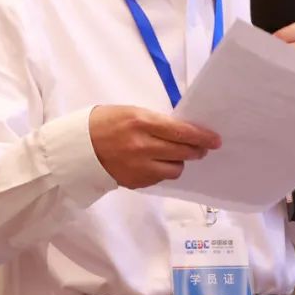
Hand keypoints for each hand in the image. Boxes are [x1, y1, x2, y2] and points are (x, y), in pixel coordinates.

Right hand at [89, 105, 221, 188]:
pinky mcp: (135, 182)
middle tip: (202, 148)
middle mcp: (142, 146)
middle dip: (197, 150)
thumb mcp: (132, 112)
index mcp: (142, 122)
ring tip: (176, 156)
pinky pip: (160, 178)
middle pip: (183, 152)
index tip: (215, 140)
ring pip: (175, 169)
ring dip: (180, 162)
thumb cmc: (106, 122)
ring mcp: (138, 167)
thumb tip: (184, 131)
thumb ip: (157, 122)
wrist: (78, 147)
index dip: (202, 137)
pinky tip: (156, 163)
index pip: (182, 132)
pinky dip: (162, 170)